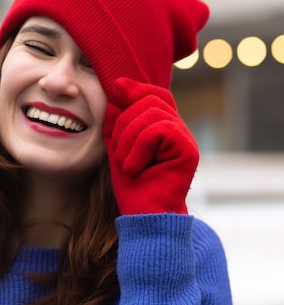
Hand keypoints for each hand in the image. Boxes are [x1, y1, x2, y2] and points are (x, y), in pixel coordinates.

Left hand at [103, 77, 198, 214]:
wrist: (143, 216)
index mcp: (164, 129)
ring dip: (128, 139)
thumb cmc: (133, 188)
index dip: (136, 88)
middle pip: (151, 100)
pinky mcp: (188, 150)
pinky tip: (135, 168)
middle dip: (125, 122)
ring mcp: (186, 140)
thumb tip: (118, 89)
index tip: (116, 88)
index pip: (155, 95)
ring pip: (152, 114)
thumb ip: (118, 122)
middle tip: (118, 155)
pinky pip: (158, 130)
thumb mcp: (117, 148)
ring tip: (126, 165)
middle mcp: (179, 132)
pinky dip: (138, 148)